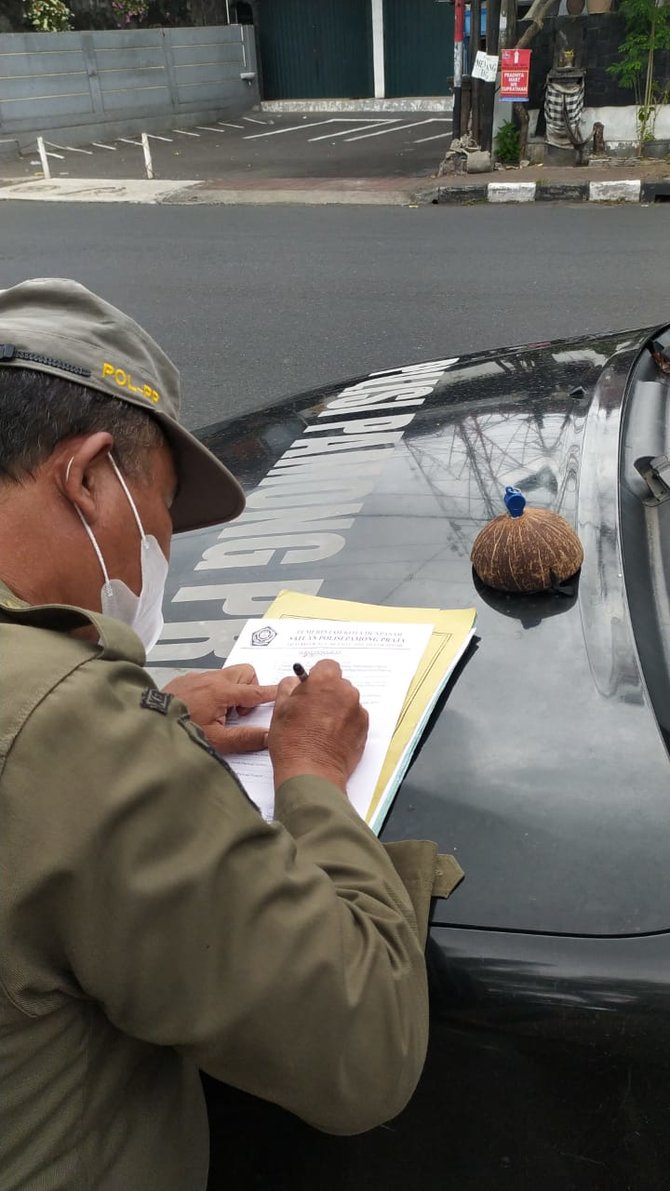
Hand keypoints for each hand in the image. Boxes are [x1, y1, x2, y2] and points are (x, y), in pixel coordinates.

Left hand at [163, 665, 276, 753]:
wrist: (149, 721)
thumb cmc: (182, 730)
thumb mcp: (217, 741)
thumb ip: (246, 739)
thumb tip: (269, 736)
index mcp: (223, 692)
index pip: (256, 691)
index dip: (271, 693)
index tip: (281, 693)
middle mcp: (212, 679)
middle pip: (245, 673)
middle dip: (250, 689)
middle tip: (239, 713)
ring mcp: (198, 677)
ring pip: (228, 675)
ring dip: (232, 690)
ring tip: (221, 713)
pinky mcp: (187, 680)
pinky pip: (211, 679)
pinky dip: (216, 690)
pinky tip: (204, 710)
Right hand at [267, 659, 368, 793]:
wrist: (311, 773)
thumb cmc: (293, 743)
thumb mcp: (280, 709)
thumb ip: (288, 687)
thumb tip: (295, 682)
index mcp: (324, 682)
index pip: (327, 665)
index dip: (317, 675)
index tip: (311, 686)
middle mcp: (345, 693)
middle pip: (338, 683)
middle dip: (327, 693)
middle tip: (312, 710)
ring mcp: (357, 711)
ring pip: (347, 701)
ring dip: (337, 708)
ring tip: (320, 728)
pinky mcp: (364, 729)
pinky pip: (354, 718)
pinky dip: (345, 724)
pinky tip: (330, 737)